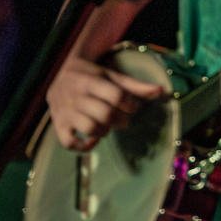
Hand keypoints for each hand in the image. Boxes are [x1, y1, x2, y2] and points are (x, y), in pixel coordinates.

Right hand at [46, 54, 165, 150]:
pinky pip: (69, 142)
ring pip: (90, 128)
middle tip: (124, 120)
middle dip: (121, 120)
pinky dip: (84, 146)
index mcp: (92, 81)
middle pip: (105, 114)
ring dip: (105, 131)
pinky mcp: (58, 125)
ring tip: (109, 126)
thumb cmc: (94, 76)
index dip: (131, 104)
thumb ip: (136, 85)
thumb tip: (162, 91)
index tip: (134, 107)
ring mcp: (66, 112)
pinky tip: (94, 139)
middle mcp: (77, 97)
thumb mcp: (113, 76)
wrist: (62, 74)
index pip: (116, 95)